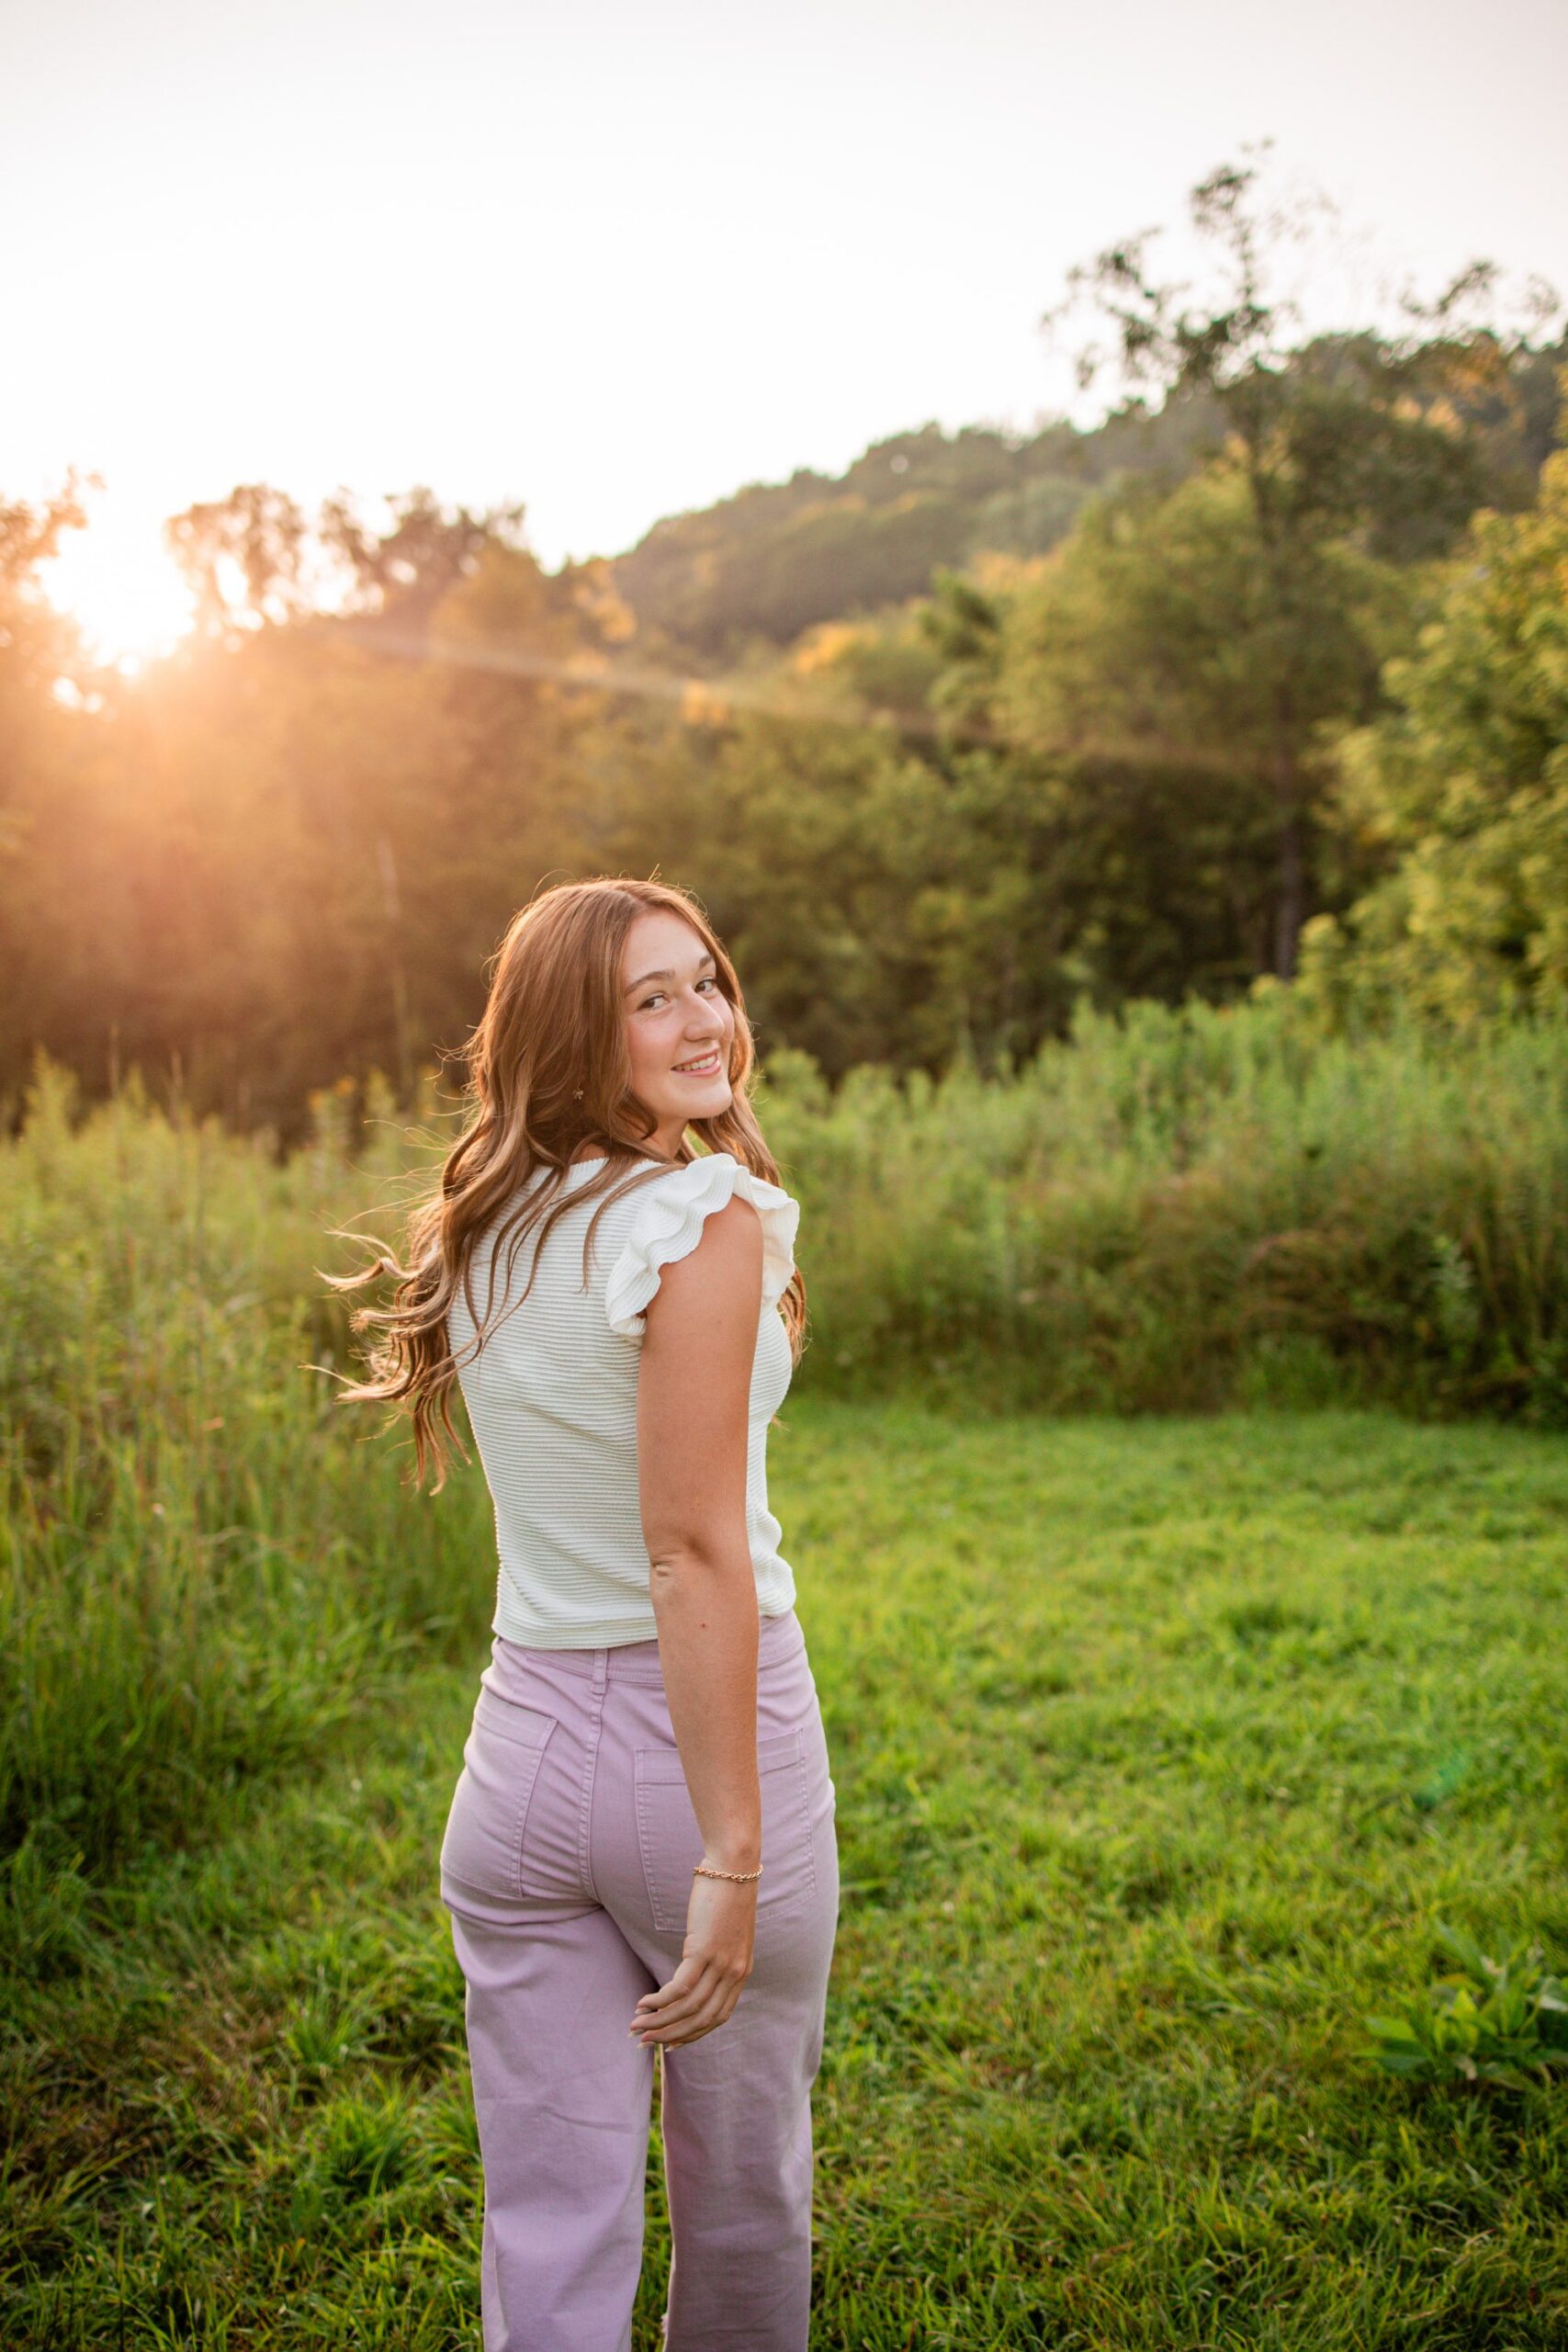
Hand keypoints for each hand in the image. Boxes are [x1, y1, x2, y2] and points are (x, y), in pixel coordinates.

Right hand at [629, 1869, 756, 2047]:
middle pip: (701, 2020)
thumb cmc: (726, 1895)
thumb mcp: (726, 1934)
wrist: (734, 1866)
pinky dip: (660, 2001)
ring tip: (637, 2026)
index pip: (717, 2017)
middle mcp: (734, 1973)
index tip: (671, 2045)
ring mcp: (721, 1964)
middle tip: (646, 2042)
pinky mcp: (704, 1951)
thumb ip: (716, 1957)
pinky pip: (679, 1988)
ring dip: (660, 2022)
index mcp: (741, 1972)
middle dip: (671, 2035)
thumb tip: (692, 1970)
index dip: (693, 2035)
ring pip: (687, 2008)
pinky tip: (644, 2004)